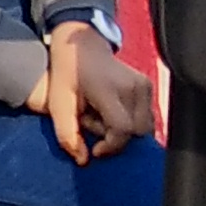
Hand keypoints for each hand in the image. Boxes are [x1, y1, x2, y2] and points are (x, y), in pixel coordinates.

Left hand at [44, 28, 150, 163]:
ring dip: (123, 130)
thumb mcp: (58, 103)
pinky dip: (130, 121)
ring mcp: (144, 85)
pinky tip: (111, 110)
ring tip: (101, 115)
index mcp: (110, 89)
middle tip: (93, 122)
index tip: (95, 149)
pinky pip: (146, 118)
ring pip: (144, 127)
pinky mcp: (148, 86)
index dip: (111, 145)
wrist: (82, 45)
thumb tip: (84, 160)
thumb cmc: (67, 73)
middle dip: (116, 137)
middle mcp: (133, 86)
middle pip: (136, 132)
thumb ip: (67, 134)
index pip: (123, 129)